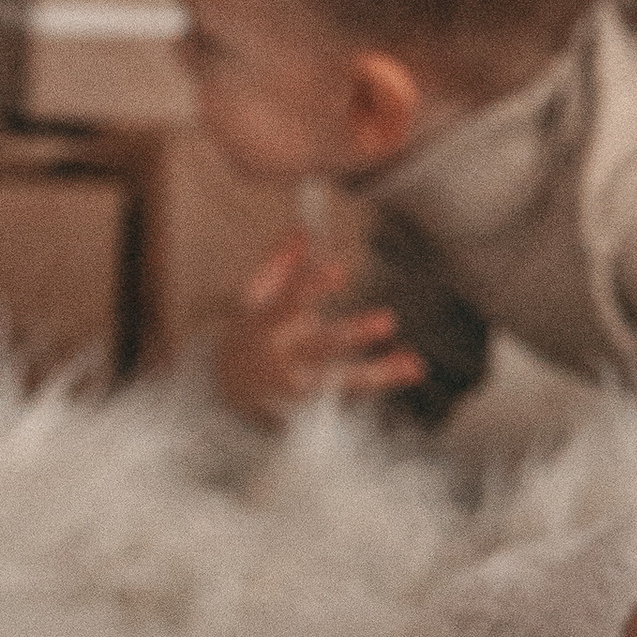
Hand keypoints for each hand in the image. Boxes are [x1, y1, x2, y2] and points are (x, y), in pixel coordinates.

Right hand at [213, 229, 428, 423]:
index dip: (313, 286)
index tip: (341, 271)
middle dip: (353, 335)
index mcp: (264, 325)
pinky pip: (351, 395)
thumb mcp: (257, 299)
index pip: (289, 303)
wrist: (223, 392)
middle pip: (319, 346)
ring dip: (377, 373)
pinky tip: (411, 369)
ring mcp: (295, 387)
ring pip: (340, 381)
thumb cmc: (252, 333)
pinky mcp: (311, 407)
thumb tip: (302, 229)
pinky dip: (382, 381)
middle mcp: (280, 357)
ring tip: (412, 364)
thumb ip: (281, 265)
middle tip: (389, 320)